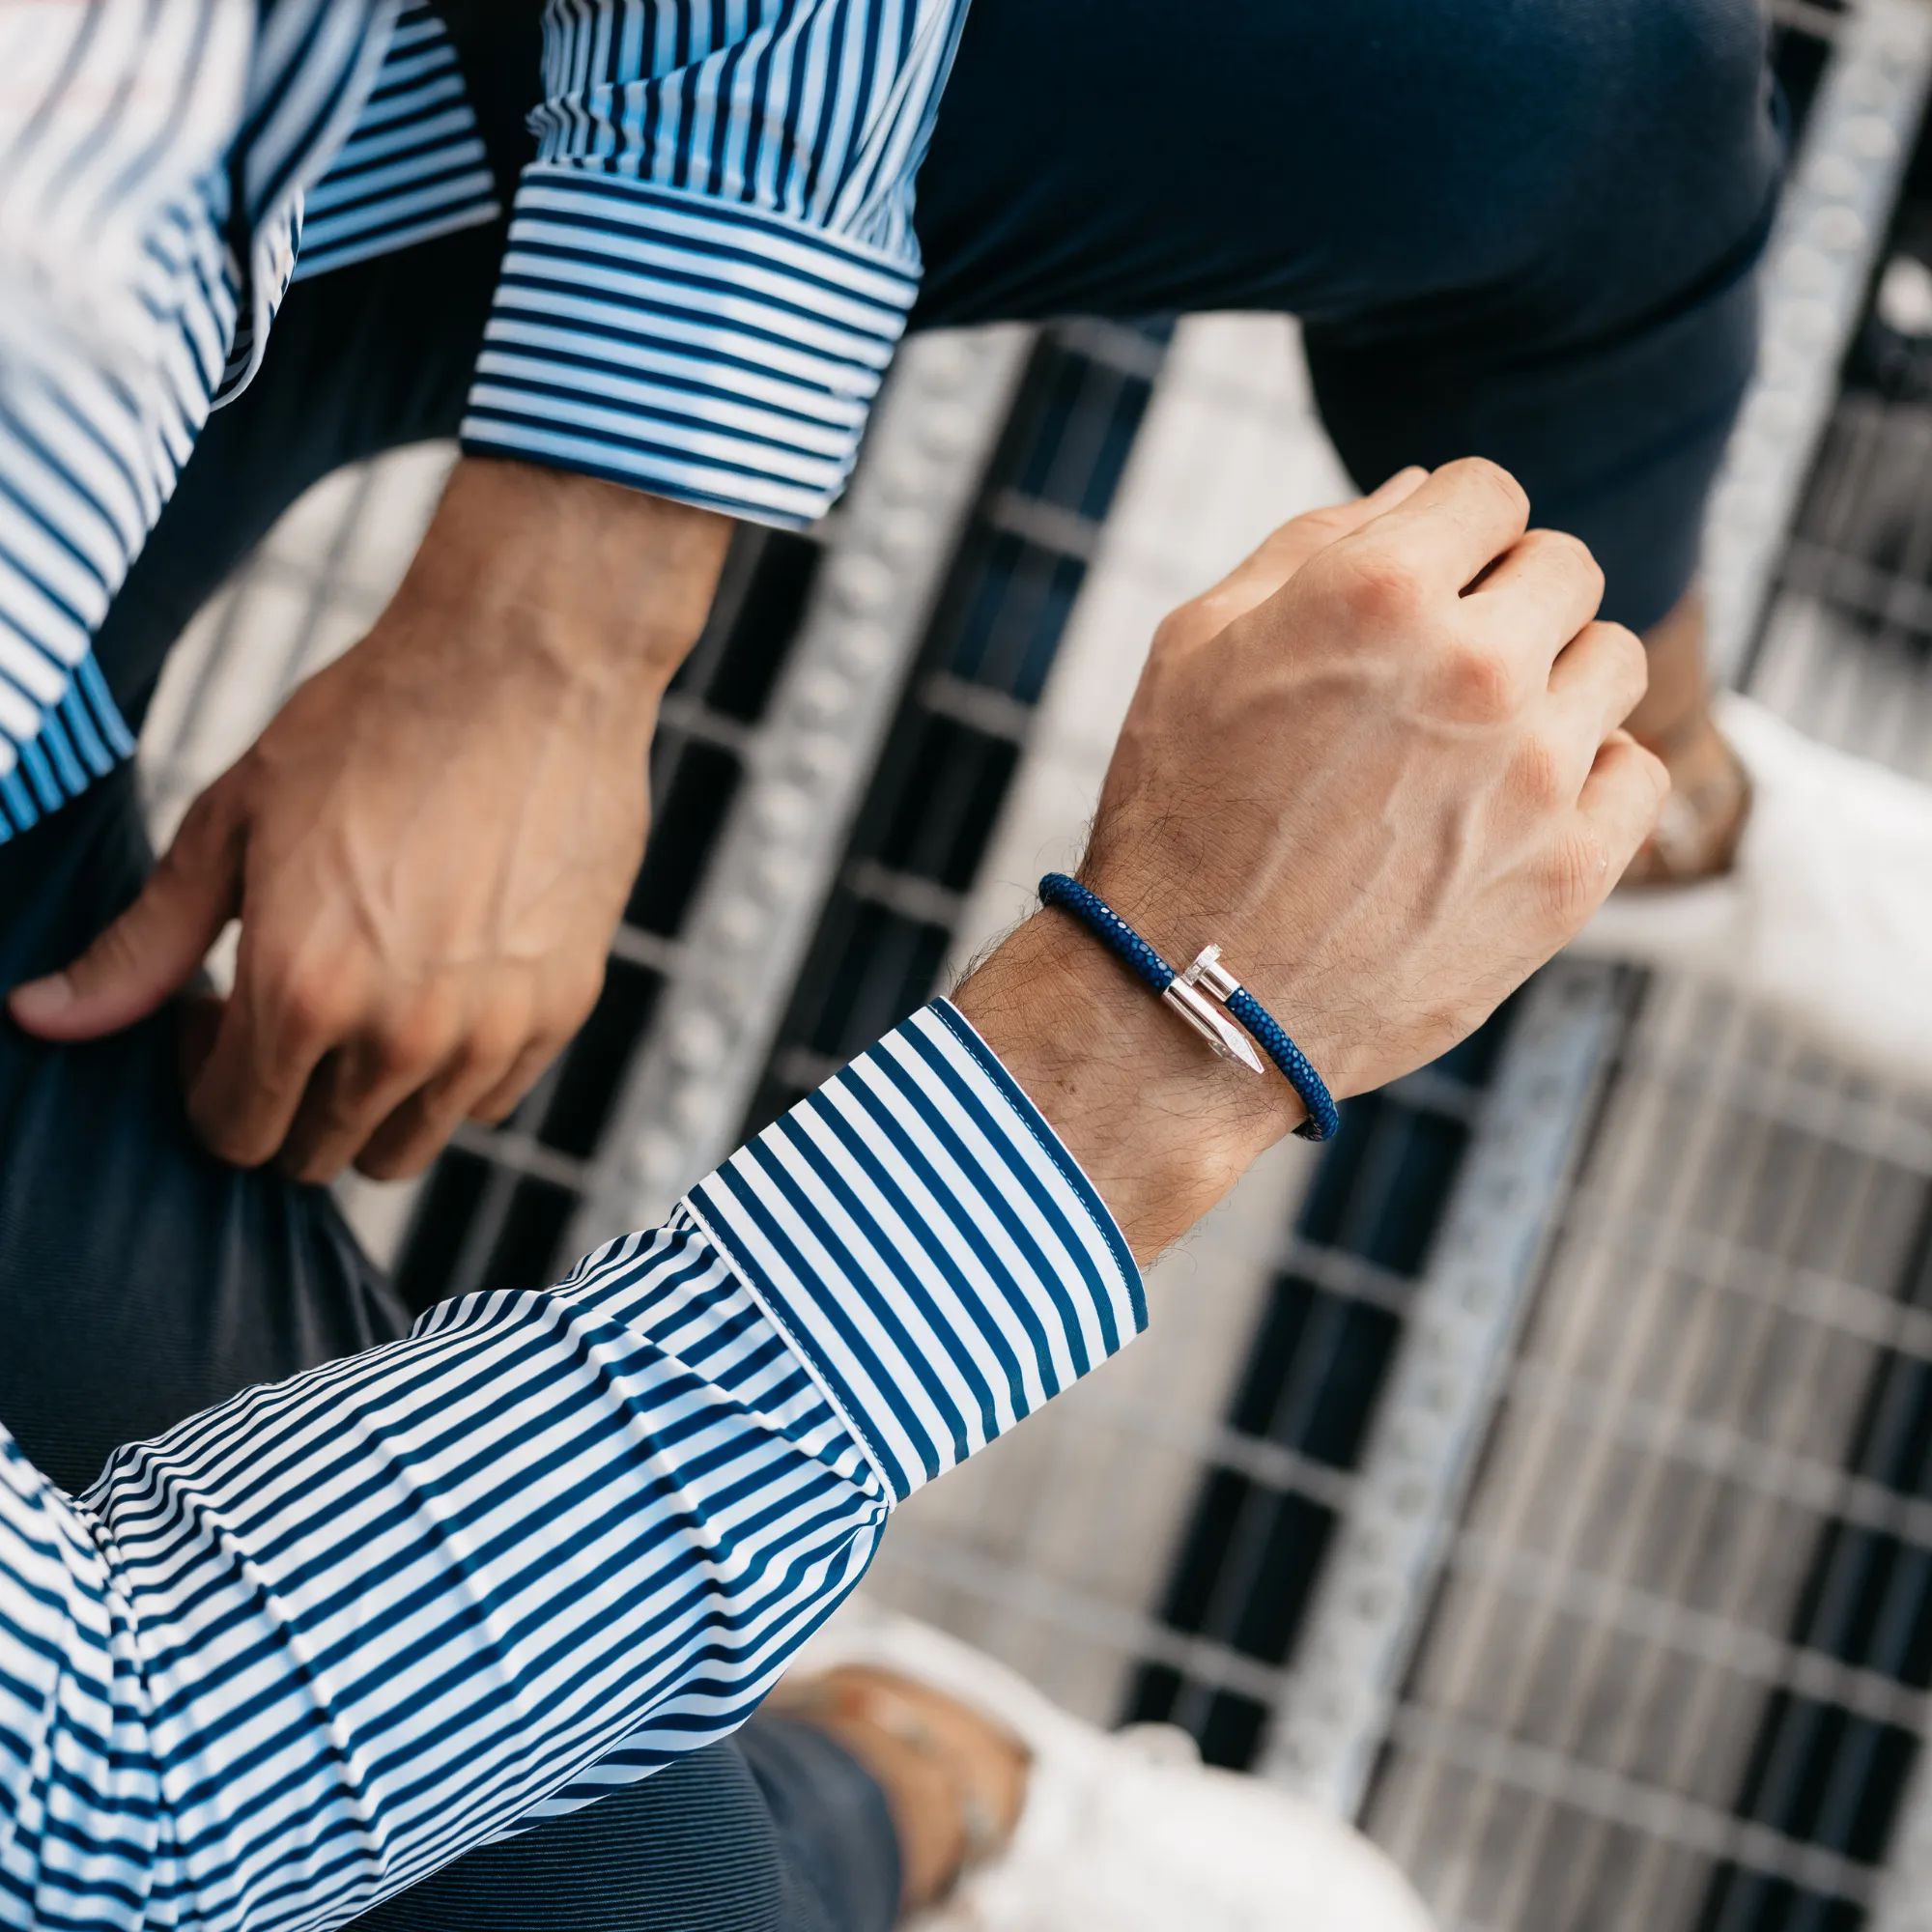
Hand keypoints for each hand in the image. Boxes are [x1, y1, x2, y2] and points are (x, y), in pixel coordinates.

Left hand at [8, 458, 730, 1179]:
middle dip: (281, 1101)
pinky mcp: (562, 1010)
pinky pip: (489, 1101)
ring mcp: (493, 1031)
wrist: (529, 668)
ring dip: (365, 1099)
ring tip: (362, 1001)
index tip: (215, 1011)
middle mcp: (402, 1036)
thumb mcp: (231, 823)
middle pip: (318, 1155)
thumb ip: (144, 944)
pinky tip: (437, 986)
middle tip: (286, 1004)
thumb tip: (39, 1019)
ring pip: (406, 1146)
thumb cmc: (371, 726)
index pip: (235, 1132)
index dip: (205, 1082)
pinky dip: (450, 1074)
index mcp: (302, 993)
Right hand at [956, 460, 1665, 1259]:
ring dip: (1553, 683)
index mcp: (1378, 592)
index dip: (1450, 530)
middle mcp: (1475, 668)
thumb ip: (1310, 545)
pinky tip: (1514, 805)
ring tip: (1473, 745)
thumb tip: (1417, 492)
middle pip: (1565, 567)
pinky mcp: (1569, 872)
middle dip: (1507, 598)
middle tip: (1441, 668)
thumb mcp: (1196, 647)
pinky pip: (1637, 772)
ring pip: (1611, 662)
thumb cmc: (1174, 817)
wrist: (1189, 999)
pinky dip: (1589, 775)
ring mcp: (1535, 775)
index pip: (1489, 491)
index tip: (1425, 581)